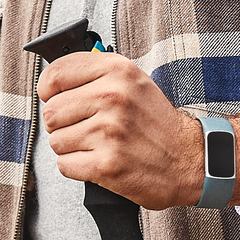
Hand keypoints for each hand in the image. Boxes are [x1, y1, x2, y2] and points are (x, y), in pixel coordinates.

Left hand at [37, 52, 239, 208]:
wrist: (190, 160)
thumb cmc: (158, 124)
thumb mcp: (134, 82)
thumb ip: (96, 74)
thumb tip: (52, 81)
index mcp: (118, 72)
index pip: (56, 74)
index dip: (48, 89)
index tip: (55, 97)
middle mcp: (113, 98)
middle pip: (51, 112)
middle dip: (62, 124)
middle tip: (86, 128)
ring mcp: (109, 132)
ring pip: (56, 141)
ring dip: (71, 147)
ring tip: (98, 145)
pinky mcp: (106, 164)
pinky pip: (65, 165)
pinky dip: (78, 167)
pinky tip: (100, 161)